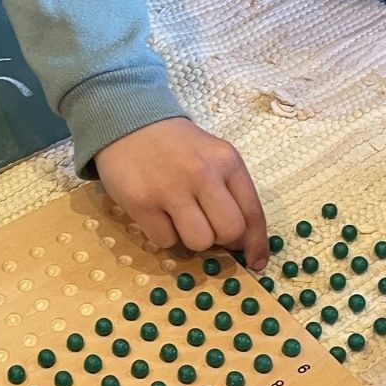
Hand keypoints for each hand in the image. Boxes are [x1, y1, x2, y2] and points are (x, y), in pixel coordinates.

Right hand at [94, 117, 268, 269]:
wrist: (128, 124)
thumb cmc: (177, 146)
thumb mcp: (212, 156)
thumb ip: (230, 191)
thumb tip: (242, 242)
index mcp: (227, 161)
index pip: (252, 213)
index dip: (256, 244)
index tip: (255, 262)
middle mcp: (202, 174)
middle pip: (228, 232)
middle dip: (221, 240)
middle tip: (207, 229)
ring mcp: (170, 188)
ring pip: (199, 242)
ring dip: (191, 240)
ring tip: (180, 220)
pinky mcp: (141, 202)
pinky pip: (165, 241)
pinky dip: (164, 235)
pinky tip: (158, 216)